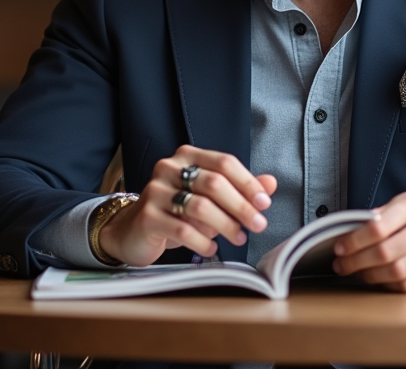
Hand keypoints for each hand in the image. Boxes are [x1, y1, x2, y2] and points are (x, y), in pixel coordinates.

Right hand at [98, 145, 276, 266]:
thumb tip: (270, 184)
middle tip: (258, 224)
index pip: (224, 162)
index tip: (265, 203)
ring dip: (226, 226)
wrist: (134, 231)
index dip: (248, 183)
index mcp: (187, 156)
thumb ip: (239, 188)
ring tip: (238, 238)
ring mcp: (155, 191)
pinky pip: (183, 230)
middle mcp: (169, 168)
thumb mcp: (210, 197)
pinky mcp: (147, 216)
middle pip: (214, 183)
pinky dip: (203, 242)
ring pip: (200, 207)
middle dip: (241, 206)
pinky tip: (212, 249)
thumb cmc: (177, 211)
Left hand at [331, 191, 405, 291]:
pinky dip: (389, 286)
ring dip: (370, 276)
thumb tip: (347, 233)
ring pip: (395, 272)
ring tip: (360, 274)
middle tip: (342, 266)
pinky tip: (381, 281)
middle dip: (356, 262)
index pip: (377, 226)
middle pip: (384, 252)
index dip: (353, 241)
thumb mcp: (405, 208)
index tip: (339, 249)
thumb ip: (380, 217)